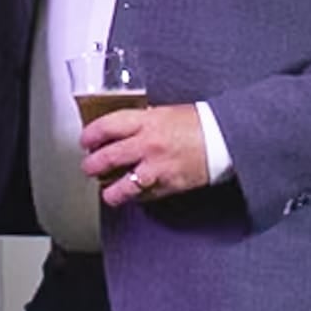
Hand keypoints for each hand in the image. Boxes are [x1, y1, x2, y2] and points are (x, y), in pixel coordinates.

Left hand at [87, 98, 219, 205]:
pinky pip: (144, 196)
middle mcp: (148, 145)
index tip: (86, 140)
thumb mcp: (166, 113)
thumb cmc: (199, 123)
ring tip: (107, 192)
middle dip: (93, 165)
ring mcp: (157, 168)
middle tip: (89, 167)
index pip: (107, 127)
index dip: (91, 135)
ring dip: (110, 191)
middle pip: (108, 157)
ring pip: (123, 186)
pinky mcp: (167, 186)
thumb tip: (123, 129)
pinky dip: (136, 197)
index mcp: (147, 122)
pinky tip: (134, 194)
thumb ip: (143, 121)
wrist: (224, 139)